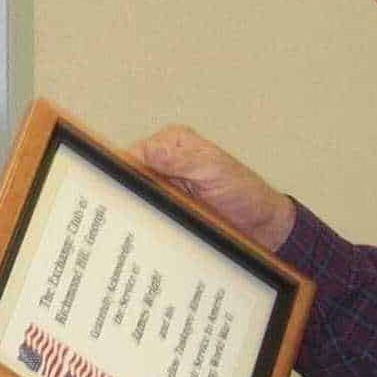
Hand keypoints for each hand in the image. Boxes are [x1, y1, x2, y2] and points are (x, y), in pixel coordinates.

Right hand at [131, 125, 295, 251]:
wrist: (259, 227)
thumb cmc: (244, 194)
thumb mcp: (215, 171)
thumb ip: (182, 159)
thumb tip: (150, 150)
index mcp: (173, 143)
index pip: (133, 153)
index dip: (119, 171)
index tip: (116, 188)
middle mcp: (163, 162)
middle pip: (126, 176)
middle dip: (121, 193)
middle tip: (122, 212)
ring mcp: (162, 188)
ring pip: (131, 197)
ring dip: (130, 211)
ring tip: (130, 225)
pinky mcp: (163, 209)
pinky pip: (142, 214)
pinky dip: (138, 223)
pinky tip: (137, 233)